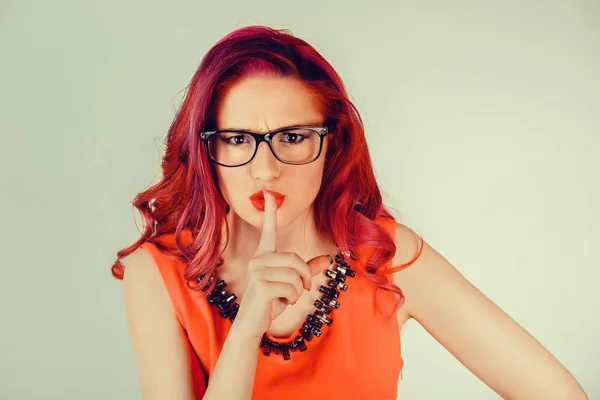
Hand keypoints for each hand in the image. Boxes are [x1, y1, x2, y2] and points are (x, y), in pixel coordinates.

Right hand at [232, 191, 332, 339]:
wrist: (252, 324)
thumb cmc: (270, 302)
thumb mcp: (291, 285)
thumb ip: (307, 270)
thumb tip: (328, 259)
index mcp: (264, 256)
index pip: (268, 230)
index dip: (269, 212)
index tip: (269, 193)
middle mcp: (258, 260)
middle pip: (295, 258)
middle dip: (304, 276)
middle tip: (301, 290)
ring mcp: (257, 272)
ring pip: (295, 274)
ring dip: (298, 291)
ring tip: (287, 298)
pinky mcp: (260, 285)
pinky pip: (291, 287)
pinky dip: (293, 298)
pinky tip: (281, 303)